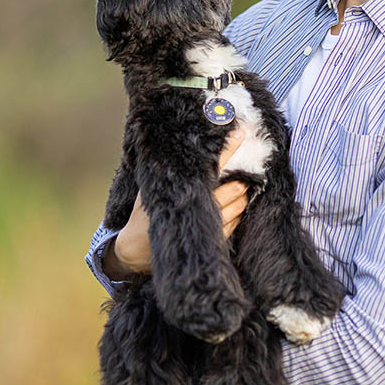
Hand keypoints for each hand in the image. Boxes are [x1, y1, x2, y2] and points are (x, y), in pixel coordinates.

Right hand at [105, 129, 248, 276]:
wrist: (136, 250)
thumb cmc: (143, 216)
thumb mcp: (149, 191)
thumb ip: (163, 173)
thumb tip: (171, 149)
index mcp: (185, 190)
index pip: (213, 166)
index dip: (229, 149)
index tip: (242, 133)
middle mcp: (199, 208)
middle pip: (232, 188)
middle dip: (241, 179)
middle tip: (247, 171)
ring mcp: (209, 226)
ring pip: (237, 207)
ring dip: (242, 196)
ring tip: (244, 188)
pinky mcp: (213, 241)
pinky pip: (234, 225)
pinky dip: (239, 214)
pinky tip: (238, 207)